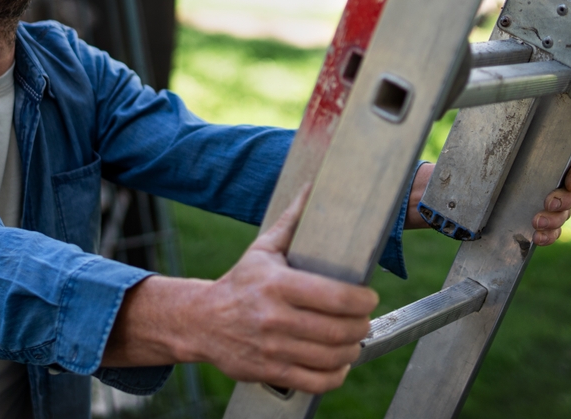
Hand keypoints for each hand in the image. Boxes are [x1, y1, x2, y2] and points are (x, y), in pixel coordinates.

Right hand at [188, 185, 378, 393]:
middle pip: (339, 329)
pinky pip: (317, 381)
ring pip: (332, 357)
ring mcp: (273, 348)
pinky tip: (337, 362)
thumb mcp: (263, 250)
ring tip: (352, 338)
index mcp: (277, 285)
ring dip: (351, 349)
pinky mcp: (271, 371)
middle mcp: (275, 318)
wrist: (202, 321)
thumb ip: (292, 221)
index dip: (362, 300)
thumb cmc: (240, 283)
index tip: (368, 297)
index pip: (335, 297)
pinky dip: (335, 374)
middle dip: (361, 325)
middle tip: (363, 318)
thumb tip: (313, 188)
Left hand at [405, 153, 570, 244]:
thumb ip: (491, 144)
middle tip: (547, 201)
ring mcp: (544, 204)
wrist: (456, 199)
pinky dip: (549, 235)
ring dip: (555, 219)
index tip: (570, 179)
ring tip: (536, 222)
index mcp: (543, 160)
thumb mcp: (480, 154)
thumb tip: (485, 131)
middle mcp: (548, 182)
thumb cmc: (471, 169)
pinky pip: (552, 231)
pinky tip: (537, 236)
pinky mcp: (537, 223)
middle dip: (564, 198)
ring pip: (564, 213)